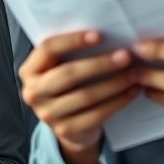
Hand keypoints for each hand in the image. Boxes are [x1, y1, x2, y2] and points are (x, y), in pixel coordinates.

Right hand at [19, 31, 138, 163]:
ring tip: (134, 74)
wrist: (67, 126)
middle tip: (125, 56)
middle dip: (100, 63)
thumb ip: (68, 54)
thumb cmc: (66, 87)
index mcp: (29, 70)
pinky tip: (131, 92)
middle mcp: (33, 92)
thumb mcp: (58, 69)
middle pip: (68, 74)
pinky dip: (118, 101)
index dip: (73, 40)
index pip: (48, 49)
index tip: (99, 35)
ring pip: (86, 95)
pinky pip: (97, 114)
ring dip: (114, 83)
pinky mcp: (66, 130)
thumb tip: (100, 34)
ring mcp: (48, 113)